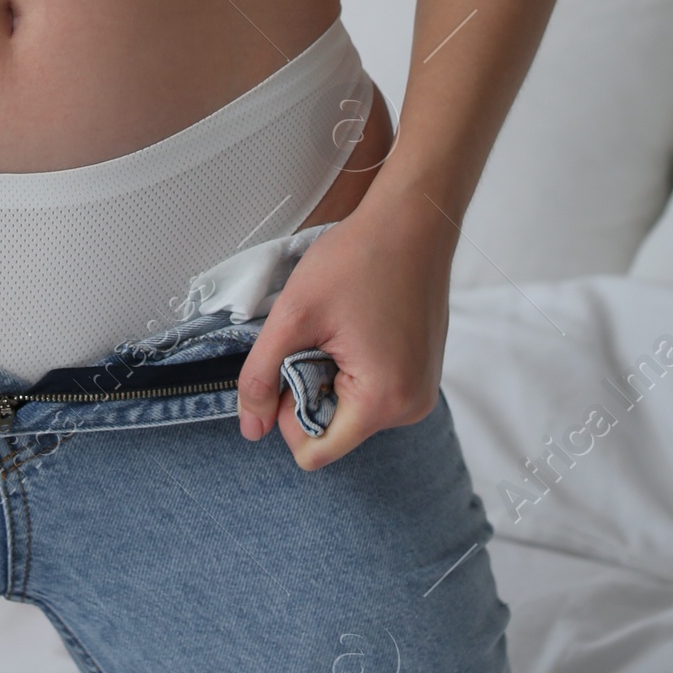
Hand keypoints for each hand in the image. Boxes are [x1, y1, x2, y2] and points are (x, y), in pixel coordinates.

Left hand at [235, 178, 456, 470]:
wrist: (413, 221)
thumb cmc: (359, 258)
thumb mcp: (292, 316)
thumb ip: (260, 377)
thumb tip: (249, 429)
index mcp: (382, 402)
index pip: (314, 451)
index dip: (287, 414)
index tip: (294, 362)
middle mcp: (411, 408)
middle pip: (332, 431)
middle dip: (311, 388)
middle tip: (321, 335)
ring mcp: (421, 391)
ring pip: (349, 411)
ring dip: (332, 375)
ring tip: (342, 326)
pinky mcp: (422, 374)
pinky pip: (372, 392)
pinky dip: (353, 367)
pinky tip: (359, 326)